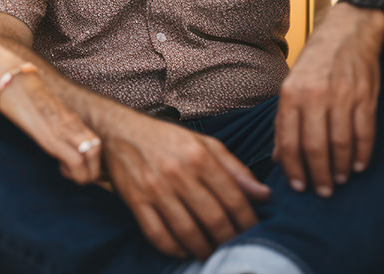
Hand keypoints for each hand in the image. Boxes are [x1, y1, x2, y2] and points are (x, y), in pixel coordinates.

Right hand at [0, 71, 101, 184]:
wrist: (15, 83)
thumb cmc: (27, 97)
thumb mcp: (48, 112)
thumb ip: (58, 124)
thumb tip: (61, 140)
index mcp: (72, 118)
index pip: (96, 142)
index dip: (94, 161)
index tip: (83, 169)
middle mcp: (72, 124)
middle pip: (97, 150)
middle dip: (93, 171)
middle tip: (81, 177)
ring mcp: (63, 130)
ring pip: (89, 155)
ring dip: (85, 174)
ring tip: (72, 176)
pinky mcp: (51, 137)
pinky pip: (73, 158)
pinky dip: (73, 171)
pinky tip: (60, 169)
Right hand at [101, 111, 269, 258]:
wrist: (120, 131)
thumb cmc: (166, 138)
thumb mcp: (203, 144)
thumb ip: (234, 168)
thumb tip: (263, 195)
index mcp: (198, 156)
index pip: (233, 197)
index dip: (248, 221)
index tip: (254, 233)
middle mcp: (178, 172)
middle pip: (213, 219)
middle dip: (229, 240)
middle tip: (235, 248)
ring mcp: (155, 188)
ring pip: (187, 232)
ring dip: (204, 249)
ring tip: (213, 253)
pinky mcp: (135, 201)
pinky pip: (158, 235)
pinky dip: (174, 249)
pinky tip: (184, 249)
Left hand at [273, 1, 383, 196]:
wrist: (346, 32)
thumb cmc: (315, 63)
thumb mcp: (292, 86)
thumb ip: (285, 121)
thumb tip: (278, 157)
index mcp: (291, 93)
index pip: (289, 141)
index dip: (294, 169)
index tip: (298, 186)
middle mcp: (314, 95)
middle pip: (315, 147)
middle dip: (319, 175)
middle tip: (322, 191)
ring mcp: (341, 95)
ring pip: (340, 143)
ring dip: (341, 168)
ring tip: (340, 179)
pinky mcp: (364, 96)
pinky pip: (364, 133)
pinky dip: (362, 154)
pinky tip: (359, 165)